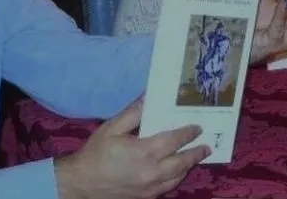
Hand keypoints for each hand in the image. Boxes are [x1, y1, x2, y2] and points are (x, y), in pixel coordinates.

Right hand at [55, 98, 209, 198]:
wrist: (81, 184)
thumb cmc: (95, 154)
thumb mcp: (112, 128)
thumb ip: (134, 113)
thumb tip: (150, 97)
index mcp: (144, 152)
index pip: (175, 141)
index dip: (188, 133)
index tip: (197, 127)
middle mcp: (152, 172)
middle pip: (182, 162)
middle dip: (196, 152)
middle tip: (206, 145)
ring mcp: (150, 188)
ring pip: (178, 177)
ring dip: (188, 166)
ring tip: (196, 156)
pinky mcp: (146, 197)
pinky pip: (168, 188)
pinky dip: (176, 178)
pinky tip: (177, 172)